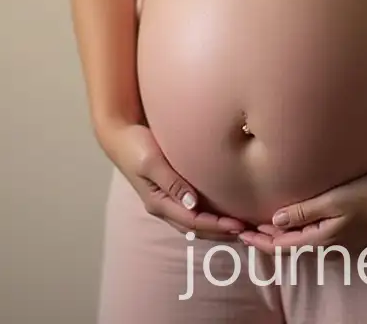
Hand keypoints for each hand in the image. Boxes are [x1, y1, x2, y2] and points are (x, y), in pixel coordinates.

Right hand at [98, 122, 246, 241]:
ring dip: (216, 227)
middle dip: (220, 232)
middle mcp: (163, 206)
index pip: (192, 222)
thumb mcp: (152, 162)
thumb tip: (193, 204)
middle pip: (195, 228)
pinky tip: (222, 210)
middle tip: (246, 231)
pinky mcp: (170, 190)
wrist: (120, 134)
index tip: (238, 225)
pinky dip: (208, 215)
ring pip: (194, 222)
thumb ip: (172, 182)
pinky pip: (192, 210)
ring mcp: (165, 200)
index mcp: (158, 203)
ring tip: (239, 226)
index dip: (216, 226)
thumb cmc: (135, 146)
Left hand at [238, 173, 366, 252]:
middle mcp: (329, 246)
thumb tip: (275, 220)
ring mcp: (339, 241)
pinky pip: (314, 237)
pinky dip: (298, 232)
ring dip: (282, 236)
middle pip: (290, 247)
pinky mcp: (346, 233)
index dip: (261, 242)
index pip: (283, 246)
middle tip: (247, 230)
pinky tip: (296, 221)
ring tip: (265, 225)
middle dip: (268, 240)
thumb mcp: (332, 201)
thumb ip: (304, 211)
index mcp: (322, 240)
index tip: (242, 236)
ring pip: (302, 243)